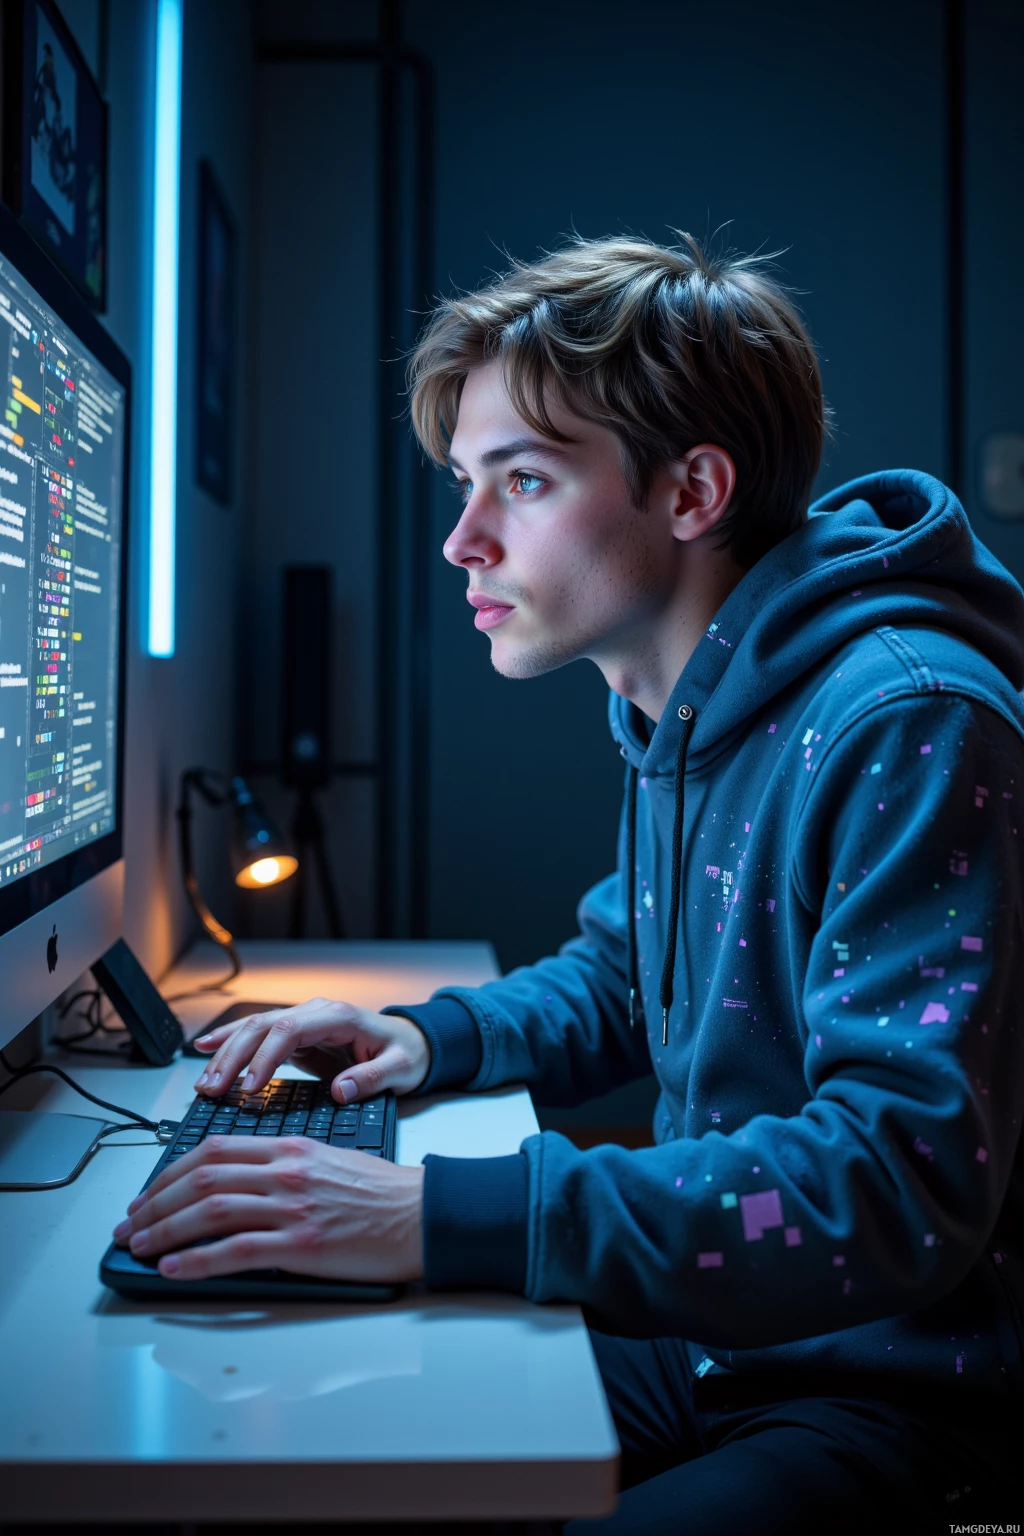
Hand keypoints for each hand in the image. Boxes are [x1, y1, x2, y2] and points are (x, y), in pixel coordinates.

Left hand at [112, 1135, 424, 1282]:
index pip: (213, 1151)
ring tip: (140, 1246)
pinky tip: (175, 1267)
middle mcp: (285, 1172)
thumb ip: (283, 1167)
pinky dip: (197, 1259)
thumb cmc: (382, 1193)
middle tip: (131, 1224)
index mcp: (290, 1148)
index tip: (149, 1194)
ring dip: (165, 1230)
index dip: (170, 1173)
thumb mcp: (328, 1159)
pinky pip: (236, 1251)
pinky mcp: (302, 1245)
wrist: (422, 1213)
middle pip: (201, 1179)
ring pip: (209, 1211)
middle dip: (155, 1203)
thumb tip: (239, 1187)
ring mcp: (292, 1208)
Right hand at [190, 997, 430, 1101]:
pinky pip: (258, 1036)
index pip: (290, 1031)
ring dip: (226, 1052)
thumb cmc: (406, 1053)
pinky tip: (205, 1048)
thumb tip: (343, 1089)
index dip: (264, 1057)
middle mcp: (316, 1012)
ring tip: (204, 1080)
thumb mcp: (401, 1068)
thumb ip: (373, 1078)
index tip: (248, 1088)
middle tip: (213, 1089)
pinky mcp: (297, 1034)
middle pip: (264, 1026)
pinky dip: (230, 1042)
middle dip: (234, 1056)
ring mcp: (304, 1020)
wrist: (411, 1042)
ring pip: (255, 1028)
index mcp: (339, 1017)